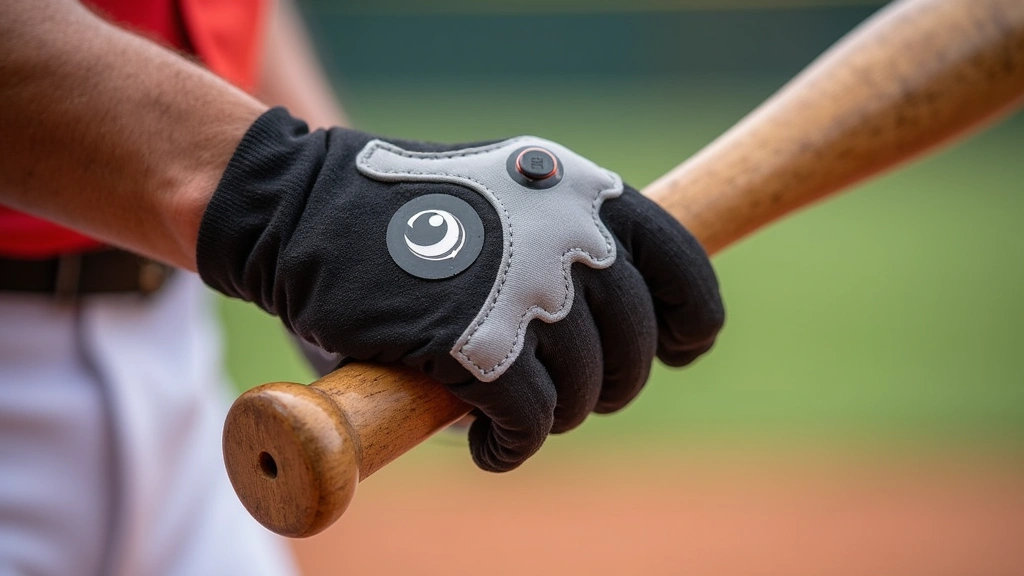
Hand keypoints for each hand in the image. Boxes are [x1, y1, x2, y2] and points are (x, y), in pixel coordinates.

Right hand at [198, 108, 723, 471]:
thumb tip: (614, 332)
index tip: (675, 351)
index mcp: (585, 192)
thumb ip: (566, 247)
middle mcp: (569, 238)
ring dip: (555, 417)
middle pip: (631, 350)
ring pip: (582, 394)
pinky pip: (530, 423)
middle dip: (605, 385)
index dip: (688, 326)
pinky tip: (489, 443)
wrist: (304, 212)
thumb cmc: (408, 212)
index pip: (681, 271)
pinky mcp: (474, 344)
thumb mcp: (508, 198)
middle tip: (563, 391)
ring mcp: (524, 290)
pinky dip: (513, 447)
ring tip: (513, 411)